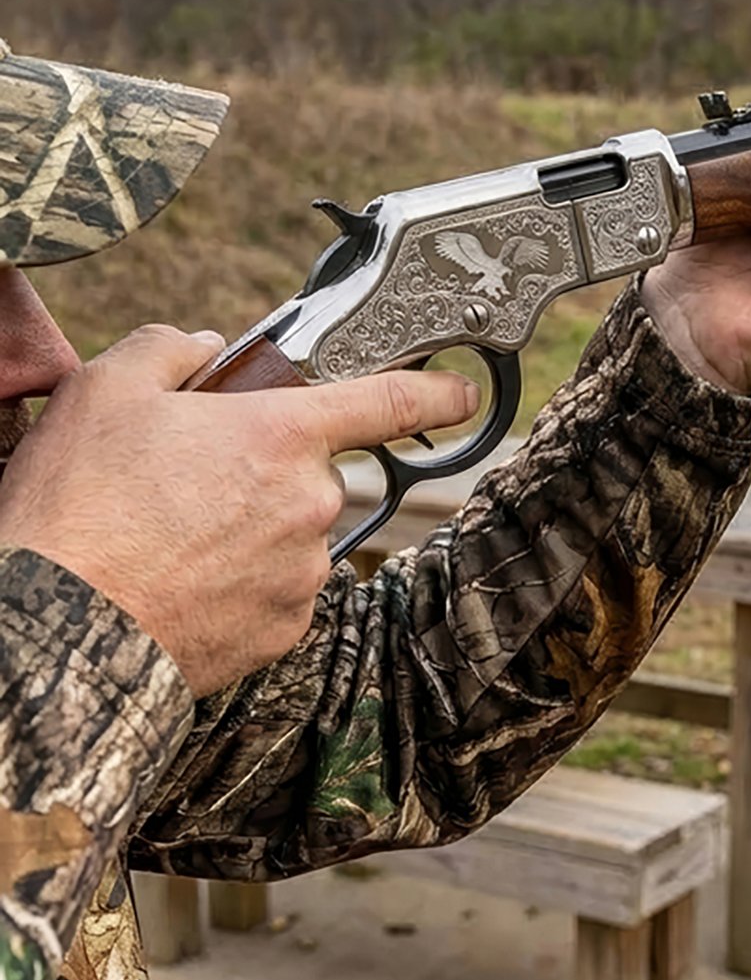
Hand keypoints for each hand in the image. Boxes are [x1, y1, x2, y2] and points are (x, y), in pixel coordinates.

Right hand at [0, 325, 475, 695]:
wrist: (57, 633)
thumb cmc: (77, 508)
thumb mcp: (104, 391)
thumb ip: (169, 350)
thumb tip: (204, 346)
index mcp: (283, 435)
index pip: (388, 400)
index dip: (436, 392)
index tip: (463, 394)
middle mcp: (311, 503)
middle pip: (311, 472)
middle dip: (263, 471)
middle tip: (185, 482)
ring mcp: (303, 571)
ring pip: (291, 534)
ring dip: (249, 531)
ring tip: (169, 540)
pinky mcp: (284, 630)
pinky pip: (276, 591)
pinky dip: (240, 585)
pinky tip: (183, 583)